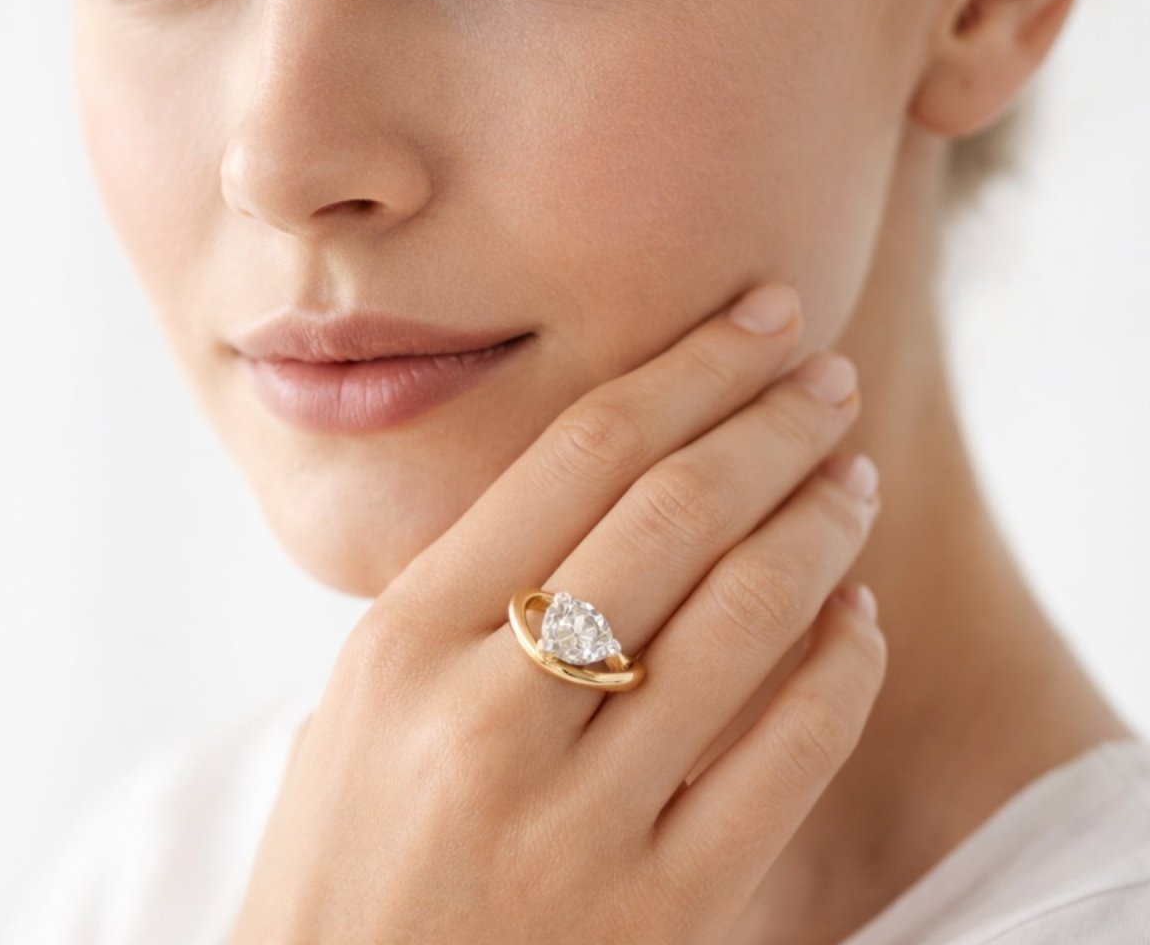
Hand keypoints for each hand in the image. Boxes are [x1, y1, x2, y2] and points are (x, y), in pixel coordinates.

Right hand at [227, 281, 885, 944]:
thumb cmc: (344, 856)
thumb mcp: (365, 699)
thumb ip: (470, 594)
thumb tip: (609, 486)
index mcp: (407, 635)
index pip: (582, 452)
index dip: (689, 368)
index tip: (759, 320)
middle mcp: (489, 710)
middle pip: (674, 510)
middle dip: (771, 422)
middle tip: (828, 376)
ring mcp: (577, 819)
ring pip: (746, 617)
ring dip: (819, 525)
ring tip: (851, 475)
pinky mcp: (656, 914)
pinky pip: (785, 761)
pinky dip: (840, 671)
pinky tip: (859, 617)